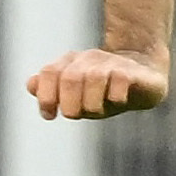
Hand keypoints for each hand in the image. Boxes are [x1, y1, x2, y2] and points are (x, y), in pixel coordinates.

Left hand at [25, 47, 167, 119]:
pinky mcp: (133, 71)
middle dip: (70, 103)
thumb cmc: (103, 91)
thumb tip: (31, 85)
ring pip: (93, 77)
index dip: (45, 97)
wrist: (144, 77)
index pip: (49, 73)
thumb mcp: (75, 96)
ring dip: (92, 102)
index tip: (50, 116)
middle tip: (76, 115)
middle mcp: (89, 59)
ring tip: (97, 111)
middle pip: (69, 78)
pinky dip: (116, 95)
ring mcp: (111, 63)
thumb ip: (50, 91)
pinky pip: (120, 79)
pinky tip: (117, 101)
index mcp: (70, 63)